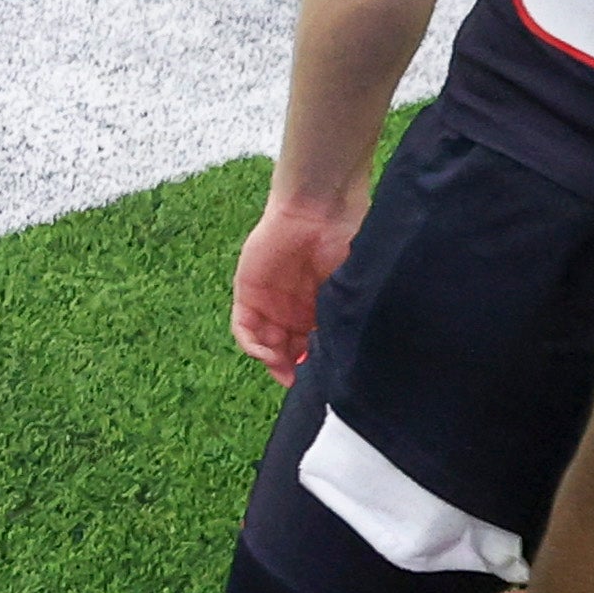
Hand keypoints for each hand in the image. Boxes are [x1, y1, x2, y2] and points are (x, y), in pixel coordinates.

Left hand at [230, 197, 360, 383]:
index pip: (314, 347)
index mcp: (321, 308)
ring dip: (274, 362)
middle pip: (289, 351)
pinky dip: (253, 345)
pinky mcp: (248, 293)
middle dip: (295, 369)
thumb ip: (342, 317)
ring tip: (287, 371)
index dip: (317, 365)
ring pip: (266, 344)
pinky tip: (267, 354)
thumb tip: (348, 353)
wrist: (319, 210)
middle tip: (303, 381)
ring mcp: (270, 302)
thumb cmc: (345, 243)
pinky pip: (244, 327)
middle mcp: (295, 309)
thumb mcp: (349, 287)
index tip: (325, 380)